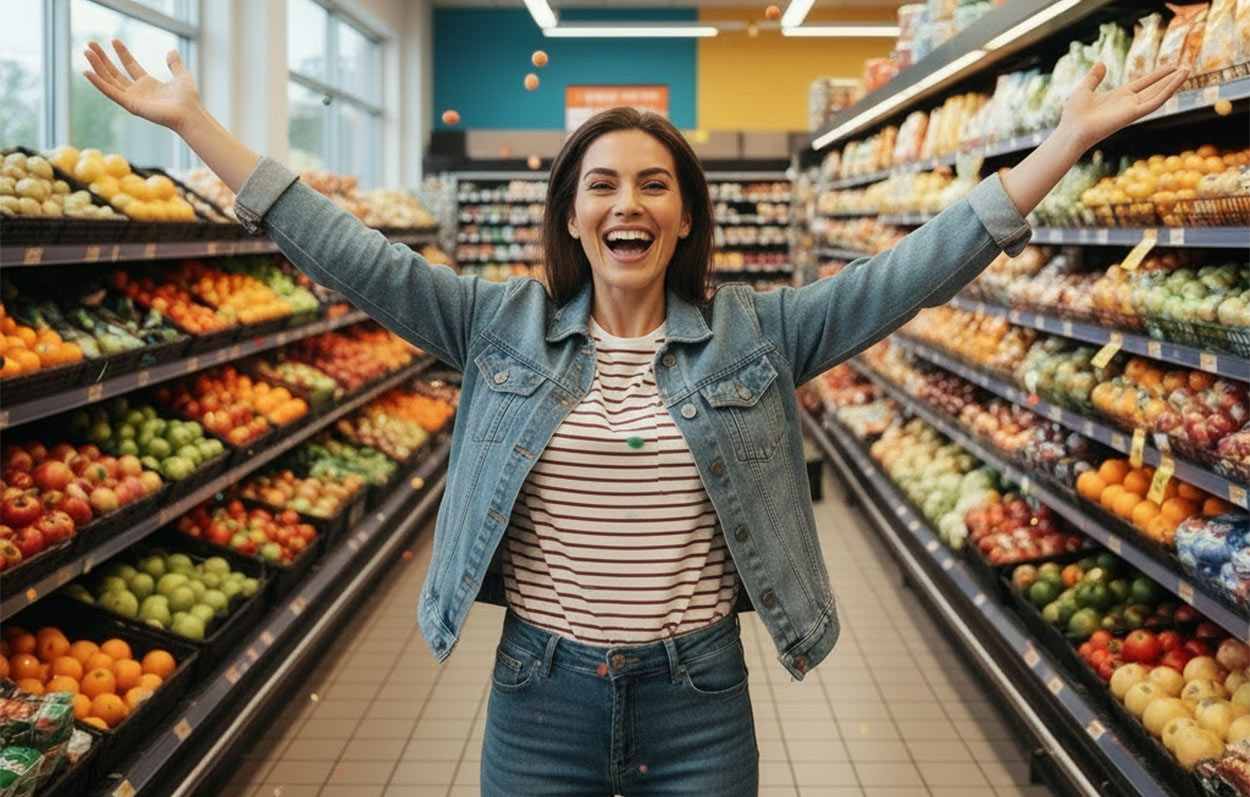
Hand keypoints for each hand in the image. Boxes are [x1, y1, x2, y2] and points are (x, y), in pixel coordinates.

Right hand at [82, 39, 200, 133]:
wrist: (189, 113)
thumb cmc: (188, 100)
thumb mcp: (181, 76)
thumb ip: (175, 64)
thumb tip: (172, 51)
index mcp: (149, 85)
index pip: (130, 66)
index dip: (122, 53)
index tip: (114, 41)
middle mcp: (138, 92)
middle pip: (115, 72)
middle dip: (103, 58)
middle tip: (91, 44)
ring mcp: (132, 98)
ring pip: (109, 80)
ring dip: (97, 66)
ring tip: (86, 51)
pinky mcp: (129, 104)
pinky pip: (110, 92)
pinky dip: (98, 83)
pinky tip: (87, 72)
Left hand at [1058, 63, 1187, 151]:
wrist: (1071, 131)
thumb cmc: (1074, 115)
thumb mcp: (1084, 90)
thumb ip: (1093, 77)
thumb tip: (1101, 64)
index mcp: (1118, 97)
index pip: (1142, 84)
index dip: (1156, 75)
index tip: (1169, 66)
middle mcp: (1128, 103)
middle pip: (1154, 89)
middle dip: (1169, 79)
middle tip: (1185, 68)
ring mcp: (1132, 109)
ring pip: (1158, 94)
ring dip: (1173, 83)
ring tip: (1187, 71)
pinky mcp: (1133, 114)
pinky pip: (1154, 102)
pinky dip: (1166, 91)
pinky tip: (1176, 81)